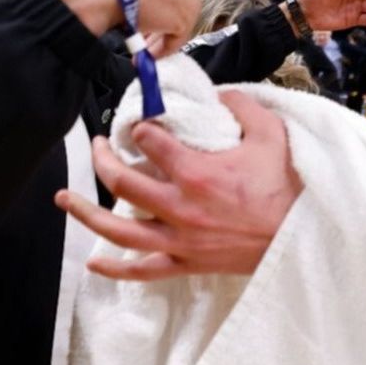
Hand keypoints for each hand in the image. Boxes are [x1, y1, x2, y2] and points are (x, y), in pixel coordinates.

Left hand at [54, 90, 300, 280]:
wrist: (301, 237)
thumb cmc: (286, 186)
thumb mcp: (270, 134)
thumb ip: (242, 107)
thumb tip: (220, 94)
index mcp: (197, 172)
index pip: (150, 142)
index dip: (140, 127)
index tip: (139, 124)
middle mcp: (180, 207)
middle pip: (123, 181)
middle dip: (103, 159)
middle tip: (98, 144)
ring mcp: (179, 239)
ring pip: (119, 229)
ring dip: (87, 212)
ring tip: (64, 198)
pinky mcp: (185, 263)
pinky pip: (141, 271)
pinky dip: (115, 269)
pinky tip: (93, 262)